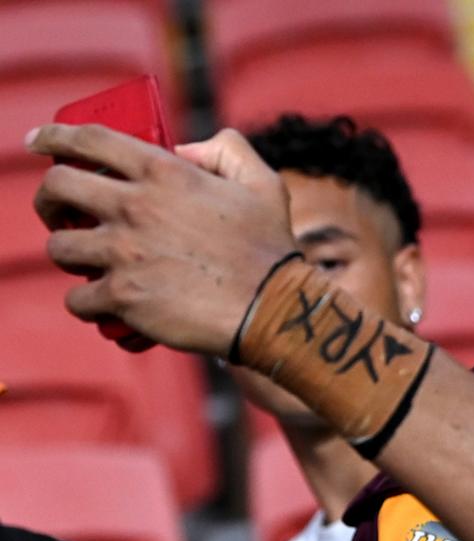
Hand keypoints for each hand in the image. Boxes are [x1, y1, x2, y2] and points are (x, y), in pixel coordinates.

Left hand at [29, 124, 293, 355]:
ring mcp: (124, 253)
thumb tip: (186, 149)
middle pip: (57, 188)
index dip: (55, 135)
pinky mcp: (122, 297)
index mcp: (165, 173)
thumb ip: (226, 150)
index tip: (39, 140)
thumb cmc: (270, 248)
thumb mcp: (263, 183)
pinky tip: (103, 304)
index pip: (89, 139)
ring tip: (86, 261)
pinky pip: (77, 299)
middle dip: (49, 198)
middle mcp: (136, 207)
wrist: (272, 308)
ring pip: (59, 246)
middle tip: (60, 210)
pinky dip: (86, 303)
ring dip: (69, 253)